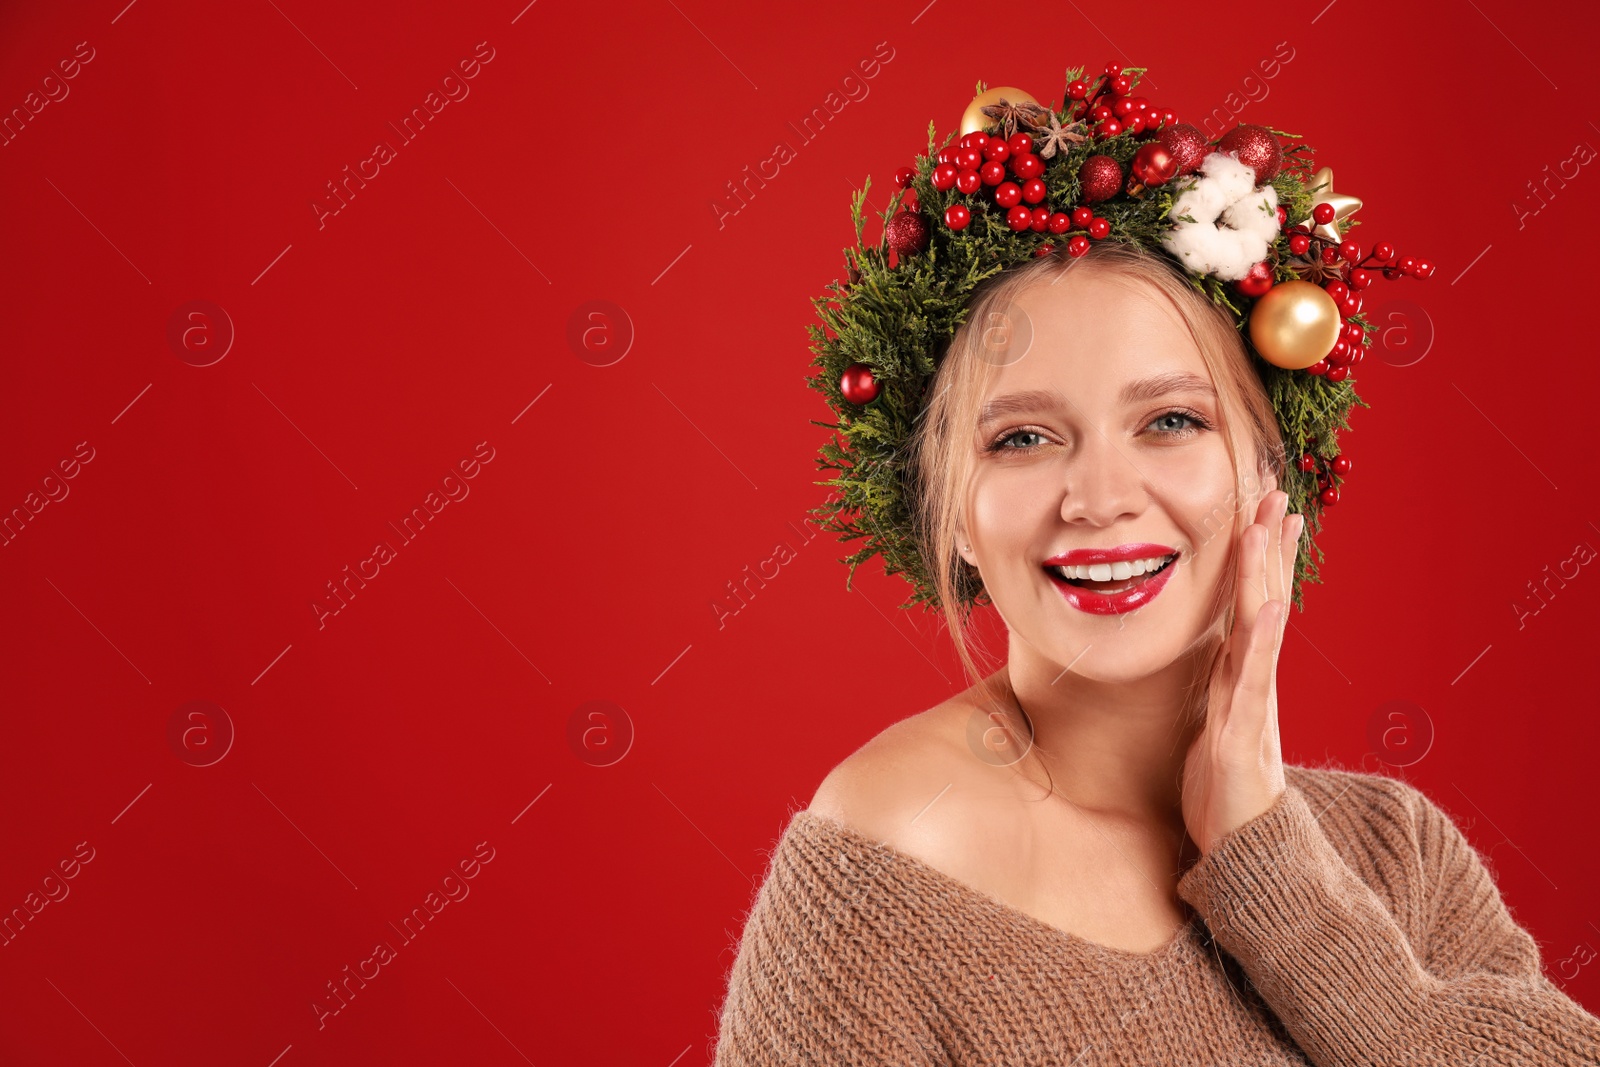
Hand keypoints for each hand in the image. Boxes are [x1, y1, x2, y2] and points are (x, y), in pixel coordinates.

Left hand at [1181, 481, 1300, 856]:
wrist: (1243, 850)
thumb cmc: (1222, 790)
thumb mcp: (1214, 724)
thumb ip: (1217, 688)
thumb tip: (1212, 656)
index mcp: (1242, 677)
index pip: (1251, 604)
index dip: (1258, 558)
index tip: (1264, 511)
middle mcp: (1254, 682)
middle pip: (1265, 601)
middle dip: (1271, 548)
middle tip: (1279, 494)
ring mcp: (1254, 704)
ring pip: (1262, 628)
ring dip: (1267, 575)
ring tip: (1271, 529)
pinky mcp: (1244, 733)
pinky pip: (1254, 680)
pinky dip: (1262, 643)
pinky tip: (1270, 609)